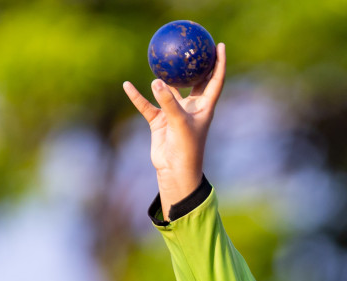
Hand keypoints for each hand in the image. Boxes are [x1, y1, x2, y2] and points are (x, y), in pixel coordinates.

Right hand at [122, 41, 227, 211]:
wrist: (174, 171)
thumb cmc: (186, 150)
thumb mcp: (179, 124)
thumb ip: (169, 103)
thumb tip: (156, 80)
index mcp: (204, 107)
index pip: (215, 80)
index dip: (219, 63)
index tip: (219, 45)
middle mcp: (190, 107)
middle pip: (195, 79)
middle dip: (194, 63)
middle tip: (190, 44)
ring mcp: (174, 112)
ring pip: (168, 89)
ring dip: (163, 77)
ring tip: (158, 57)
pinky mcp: (159, 120)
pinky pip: (146, 104)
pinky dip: (137, 96)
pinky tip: (127, 85)